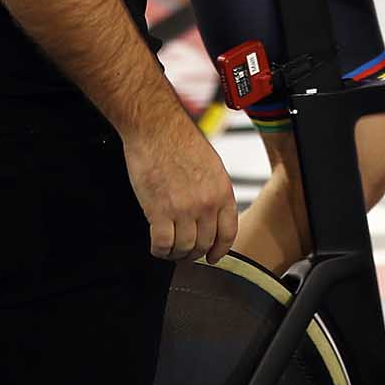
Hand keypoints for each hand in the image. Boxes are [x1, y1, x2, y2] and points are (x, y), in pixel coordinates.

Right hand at [123, 104, 238, 261]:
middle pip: (204, 244)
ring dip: (176, 254)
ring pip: (184, 248)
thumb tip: (211, 213)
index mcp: (222, 191)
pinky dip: (159, 250)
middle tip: (184, 252)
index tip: (213, 257)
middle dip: (194, 252)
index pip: (228, 233)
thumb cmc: (179, 139)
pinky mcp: (159, 212)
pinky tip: (156, 246)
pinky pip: (162, 244)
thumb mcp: (211, 165)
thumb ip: (213, 191)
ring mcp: (184, 210)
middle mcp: (206, 204)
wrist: (156, 128)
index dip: (220, 250)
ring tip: (169, 249)